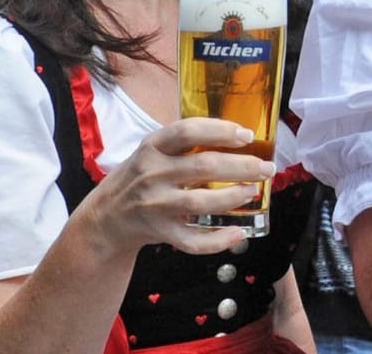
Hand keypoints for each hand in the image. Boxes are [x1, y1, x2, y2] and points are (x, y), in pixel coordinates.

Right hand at [83, 118, 275, 255]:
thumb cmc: (139, 177)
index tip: (247, 135)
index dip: (220, 130)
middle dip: (241, 166)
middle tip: (266, 167)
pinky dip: (217, 240)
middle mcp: (152, 174)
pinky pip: (192, 241)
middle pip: (203, 167)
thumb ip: (184, 142)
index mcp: (152, 146)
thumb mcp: (152, 151)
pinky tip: (238, 232)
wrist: (106, 217)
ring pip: (200, 203)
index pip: (187, 131)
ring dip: (232, 197)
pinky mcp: (159, 232)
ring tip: (253, 191)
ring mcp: (155, 205)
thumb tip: (237, 135)